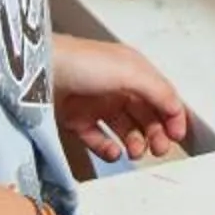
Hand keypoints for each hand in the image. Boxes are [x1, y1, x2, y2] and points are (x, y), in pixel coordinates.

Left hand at [52, 36, 187, 163]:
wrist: (37, 72)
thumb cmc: (81, 62)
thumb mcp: (130, 71)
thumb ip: (158, 90)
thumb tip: (176, 108)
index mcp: (134, 71)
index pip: (162, 96)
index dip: (173, 115)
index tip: (177, 136)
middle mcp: (118, 87)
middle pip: (146, 115)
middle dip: (156, 133)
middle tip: (159, 149)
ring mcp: (97, 105)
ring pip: (125, 130)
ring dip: (135, 143)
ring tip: (135, 152)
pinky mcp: (77, 121)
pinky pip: (99, 140)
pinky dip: (108, 149)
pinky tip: (113, 152)